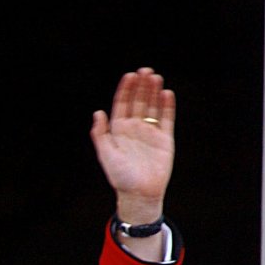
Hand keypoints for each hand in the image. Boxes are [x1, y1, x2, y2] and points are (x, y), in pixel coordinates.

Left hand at [90, 68, 174, 222]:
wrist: (139, 193)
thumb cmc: (120, 176)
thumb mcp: (105, 154)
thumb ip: (100, 134)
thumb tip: (98, 112)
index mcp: (118, 131)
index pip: (122, 105)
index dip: (125, 90)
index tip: (129, 75)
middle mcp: (134, 129)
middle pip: (138, 102)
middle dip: (141, 86)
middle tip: (145, 71)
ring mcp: (150, 132)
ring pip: (152, 107)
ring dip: (154, 92)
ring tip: (156, 77)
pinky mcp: (165, 138)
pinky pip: (166, 119)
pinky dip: (167, 106)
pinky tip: (166, 94)